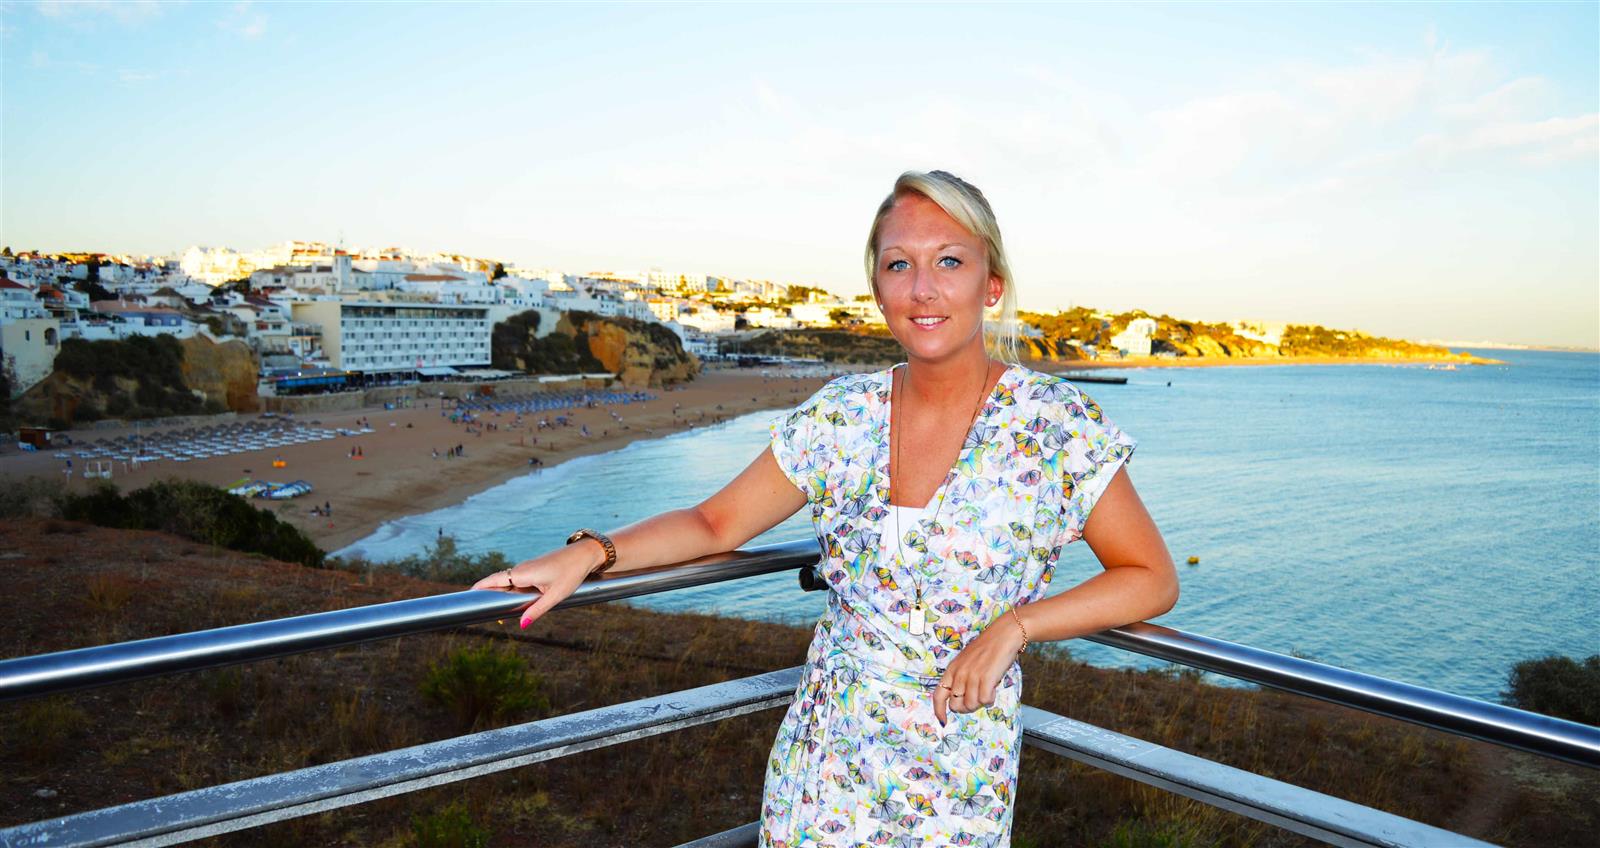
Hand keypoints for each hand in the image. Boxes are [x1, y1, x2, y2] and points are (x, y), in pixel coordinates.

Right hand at [470, 545, 595, 628]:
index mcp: (522, 574)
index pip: (493, 580)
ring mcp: (527, 567)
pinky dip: (511, 590)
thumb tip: (521, 625)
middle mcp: (521, 569)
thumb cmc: (571, 573)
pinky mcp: (534, 568)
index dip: (479, 588)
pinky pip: (517, 580)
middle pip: (498, 582)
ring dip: (500, 593)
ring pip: (509, 582)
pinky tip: (513, 601)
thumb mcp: (555, 595)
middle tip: (479, 611)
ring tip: (494, 611)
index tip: (466, 596)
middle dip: (487, 594)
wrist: (584, 555)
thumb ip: (537, 610)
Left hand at [932, 611, 1026, 725]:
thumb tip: (960, 699)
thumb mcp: (966, 662)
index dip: (939, 711)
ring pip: (971, 705)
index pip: (938, 695)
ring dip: (980, 703)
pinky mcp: (986, 678)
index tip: (943, 721)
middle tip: (977, 699)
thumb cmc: (986, 649)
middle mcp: (959, 674)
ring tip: (987, 691)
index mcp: (951, 670)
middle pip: (956, 705)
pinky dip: (990, 699)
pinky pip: (985, 700)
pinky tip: (993, 690)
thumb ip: (960, 678)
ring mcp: (972, 676)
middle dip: (967, 707)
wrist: (1003, 635)